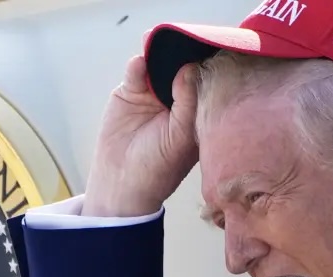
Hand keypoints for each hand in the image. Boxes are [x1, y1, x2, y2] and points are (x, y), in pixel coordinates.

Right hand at [83, 55, 199, 216]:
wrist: (122, 182)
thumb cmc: (159, 167)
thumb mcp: (181, 136)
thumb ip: (188, 102)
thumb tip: (190, 68)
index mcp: (198, 109)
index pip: (205, 79)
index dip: (207, 63)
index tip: (210, 47)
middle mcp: (178, 98)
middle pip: (183, 65)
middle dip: (183, 51)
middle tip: (185, 38)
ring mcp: (154, 93)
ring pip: (159, 63)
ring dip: (160, 51)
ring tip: (160, 43)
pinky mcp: (130, 91)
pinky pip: (136, 71)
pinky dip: (138, 64)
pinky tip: (141, 63)